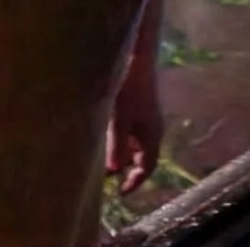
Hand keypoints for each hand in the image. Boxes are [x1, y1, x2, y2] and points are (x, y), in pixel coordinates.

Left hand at [105, 54, 162, 194]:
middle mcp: (150, 128)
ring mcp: (144, 116)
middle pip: (140, 156)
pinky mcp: (136, 105)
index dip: (135, 182)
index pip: (146, 167)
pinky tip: (99, 133)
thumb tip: (113, 171)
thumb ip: (116, 145)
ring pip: (132, 142)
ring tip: (97, 159)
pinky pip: (128, 129)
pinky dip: (116, 137)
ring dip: (119, 152)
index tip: (121, 193)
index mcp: (151, 135)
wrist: (135, 57)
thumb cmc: (128, 88)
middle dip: (125, 168)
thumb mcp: (119, 119)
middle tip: (105, 178)